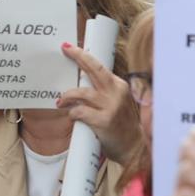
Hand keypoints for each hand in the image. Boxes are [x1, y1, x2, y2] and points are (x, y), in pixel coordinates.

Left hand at [56, 42, 140, 162]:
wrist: (133, 147)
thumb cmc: (119, 124)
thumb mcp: (114, 102)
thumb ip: (101, 91)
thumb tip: (78, 80)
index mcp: (119, 86)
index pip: (99, 66)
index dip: (84, 55)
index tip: (69, 48)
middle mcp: (116, 93)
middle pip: (94, 69)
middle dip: (78, 57)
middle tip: (65, 50)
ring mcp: (111, 106)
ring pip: (82, 93)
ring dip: (67, 96)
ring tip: (60, 101)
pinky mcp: (104, 121)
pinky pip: (80, 112)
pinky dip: (72, 113)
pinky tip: (72, 116)